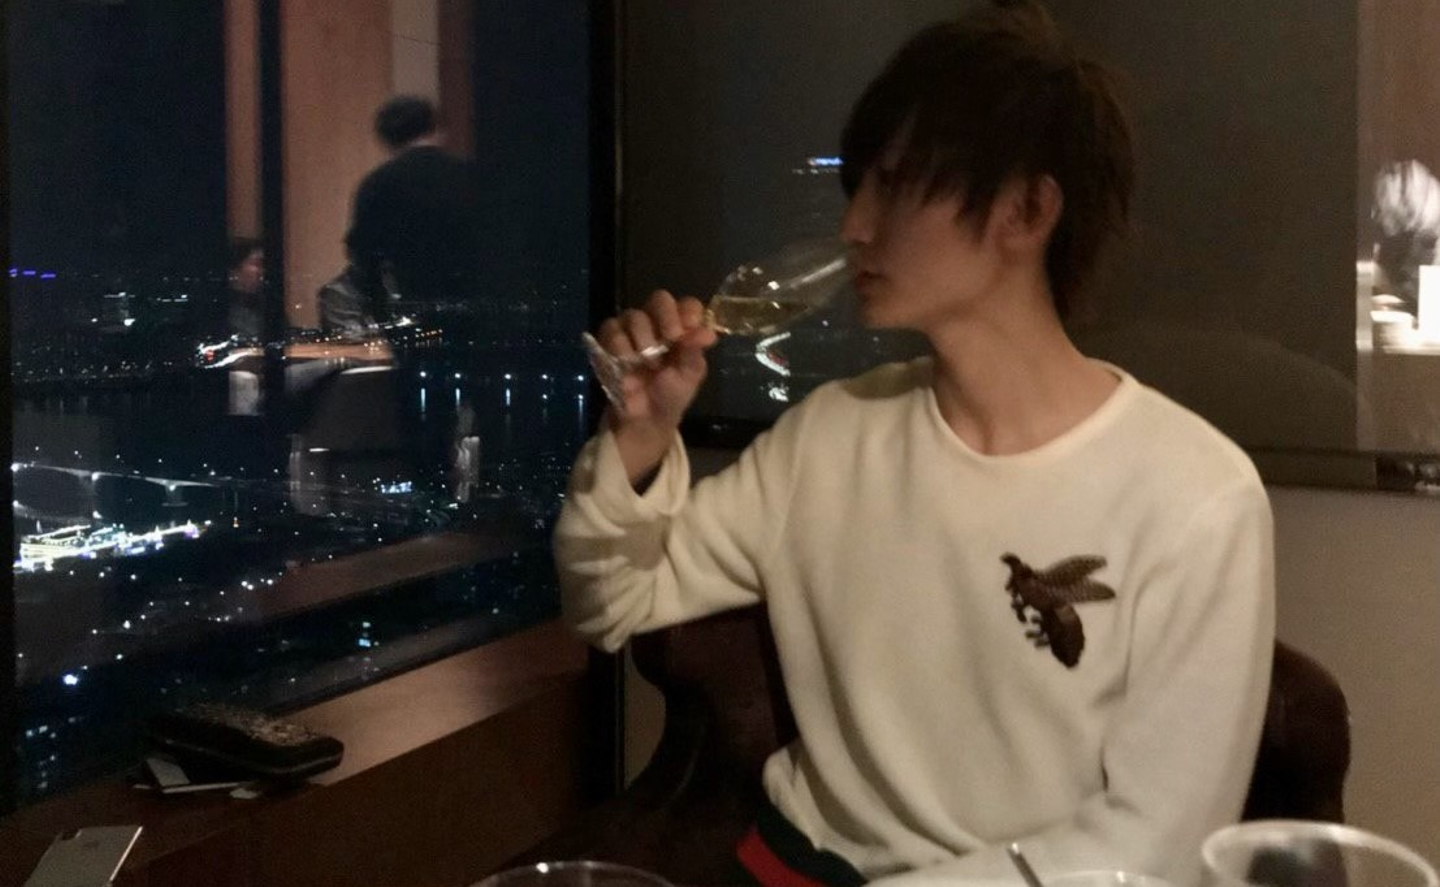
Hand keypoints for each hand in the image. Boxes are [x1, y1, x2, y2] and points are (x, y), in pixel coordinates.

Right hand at [594, 290, 716, 481]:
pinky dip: (620, 345)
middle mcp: (657, 324)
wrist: (645, 419)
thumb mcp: (690, 376)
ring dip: (642, 337)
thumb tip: (708, 334)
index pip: (687, 305)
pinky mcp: (609, 342)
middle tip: (670, 338)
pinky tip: (627, 362)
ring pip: (634, 315)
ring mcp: (632, 331)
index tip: (690, 328)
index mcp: (682, 329)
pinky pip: (611, 329)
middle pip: (659, 299)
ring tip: (647, 362)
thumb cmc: (671, 395)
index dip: (688, 312)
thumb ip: (695, 352)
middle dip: (665, 316)